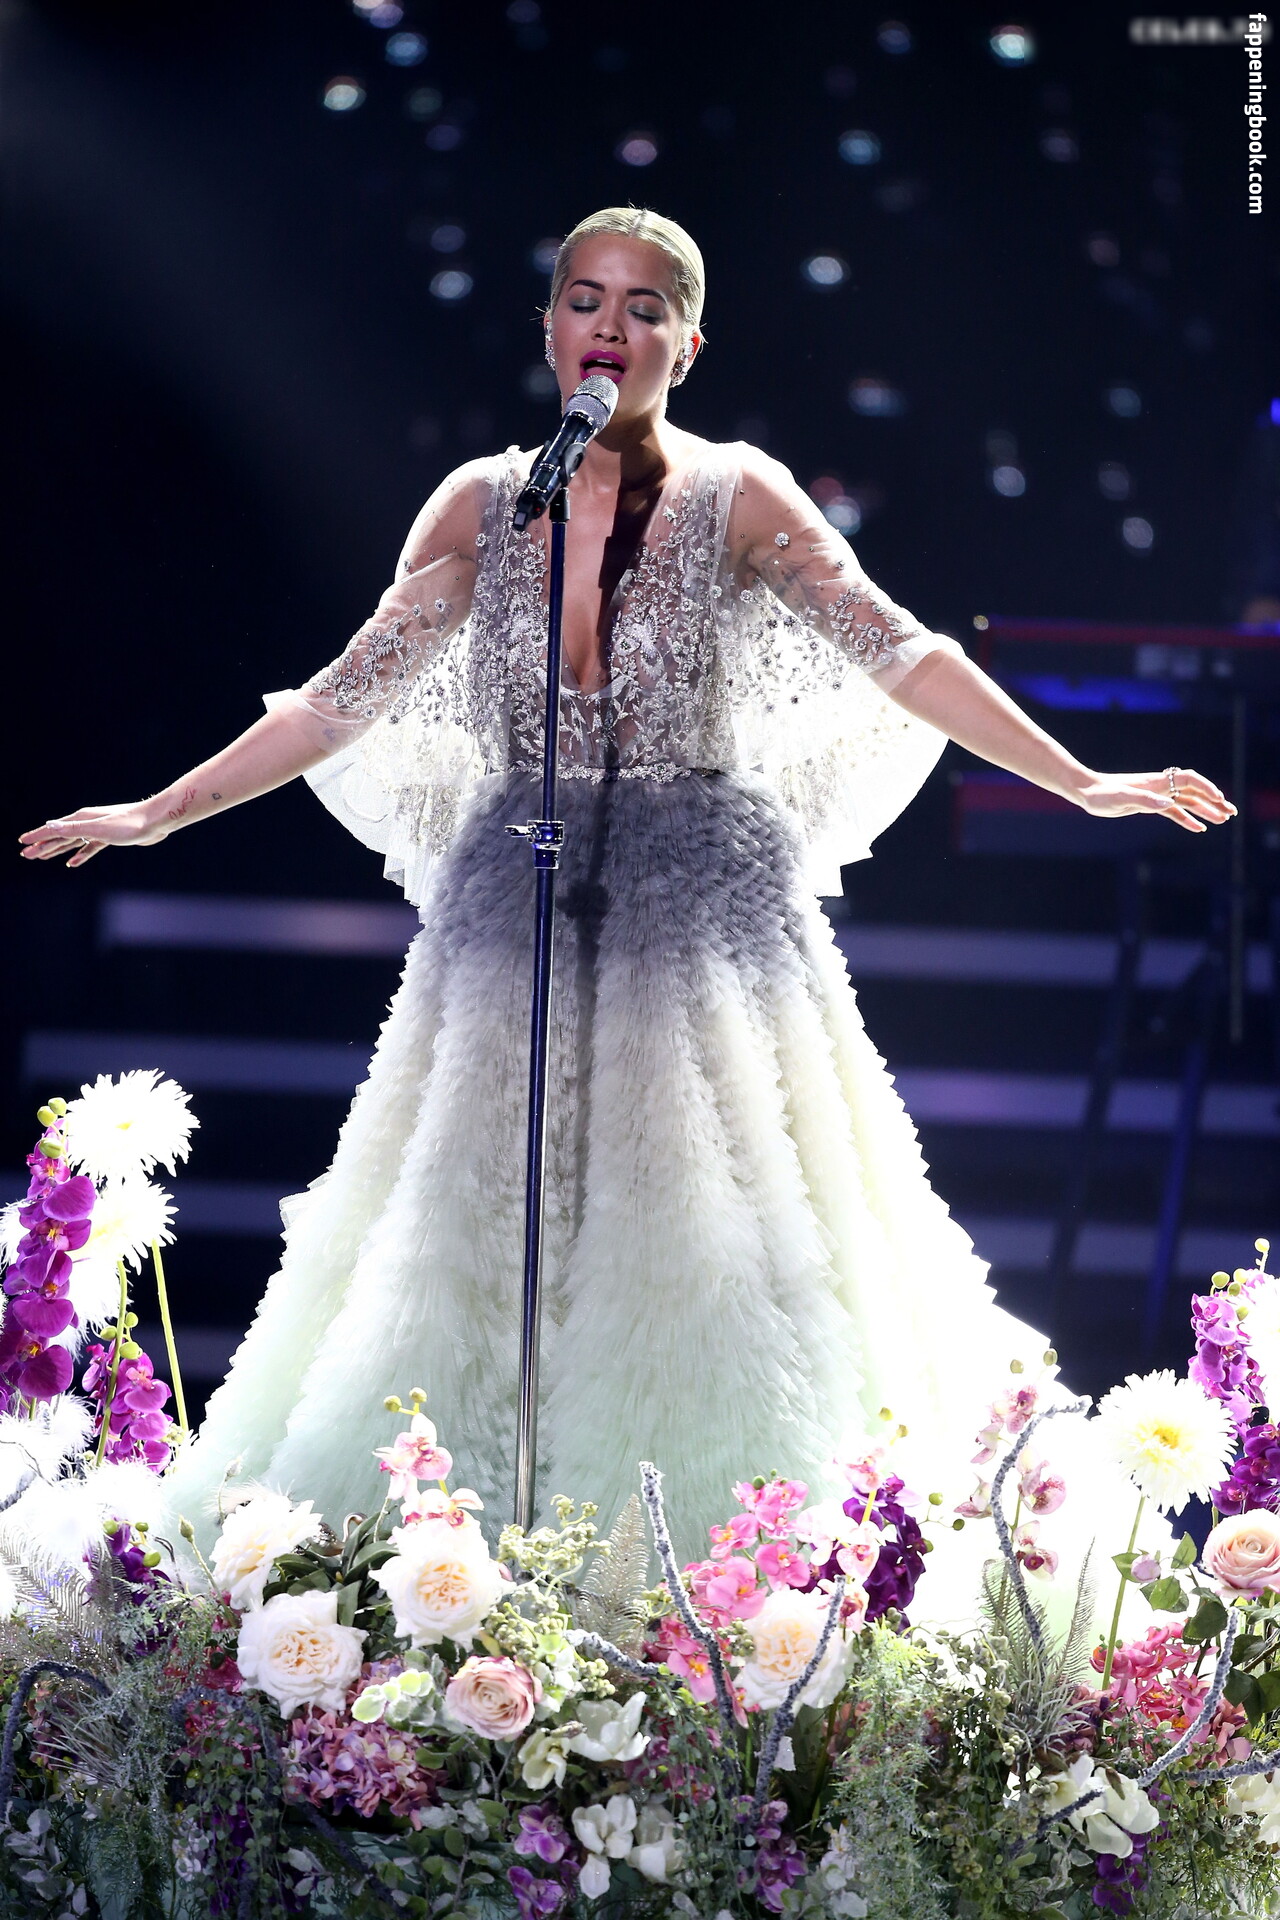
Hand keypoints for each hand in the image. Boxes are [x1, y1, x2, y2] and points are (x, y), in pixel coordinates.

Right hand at [18, 801, 169, 867]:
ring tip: (42, 857)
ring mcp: (98, 830)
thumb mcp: (98, 829)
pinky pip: (89, 848)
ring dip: (57, 850)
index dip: (37, 837)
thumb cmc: (129, 824)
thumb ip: (74, 829)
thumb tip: (50, 826)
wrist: (156, 821)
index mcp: (81, 819)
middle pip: (60, 836)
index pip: (53, 829)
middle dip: (42, 846)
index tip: (23, 843)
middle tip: (26, 855)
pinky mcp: (110, 837)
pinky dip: (79, 855)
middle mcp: (87, 822)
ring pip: (72, 842)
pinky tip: (73, 863)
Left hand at [1071, 767, 1234, 833]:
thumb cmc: (1101, 794)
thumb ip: (1145, 801)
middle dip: (1213, 800)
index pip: (1188, 780)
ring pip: (1187, 802)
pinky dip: (1187, 819)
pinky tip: (1199, 828)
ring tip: (1223, 819)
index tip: (1219, 799)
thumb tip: (1169, 804)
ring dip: (1205, 810)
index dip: (1206, 788)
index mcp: (1156, 783)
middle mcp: (1159, 787)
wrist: (1087, 792)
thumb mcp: (1121, 798)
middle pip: (1193, 791)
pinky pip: (1174, 812)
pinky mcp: (1149, 805)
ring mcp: (1156, 796)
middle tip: (1231, 812)